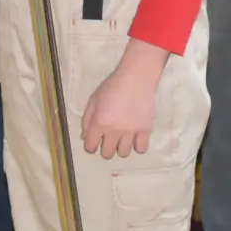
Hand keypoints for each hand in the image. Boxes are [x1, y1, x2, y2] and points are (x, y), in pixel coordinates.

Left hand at [80, 42, 166, 158]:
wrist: (137, 77)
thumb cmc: (113, 85)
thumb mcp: (93, 99)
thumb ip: (87, 120)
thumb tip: (84, 137)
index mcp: (99, 122)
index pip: (90, 147)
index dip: (90, 145)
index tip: (94, 141)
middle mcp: (114, 130)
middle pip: (107, 154)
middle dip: (105, 148)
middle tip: (109, 139)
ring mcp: (131, 131)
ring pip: (123, 153)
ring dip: (121, 147)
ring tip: (123, 138)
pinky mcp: (145, 130)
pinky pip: (141, 149)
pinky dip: (137, 145)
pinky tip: (135, 138)